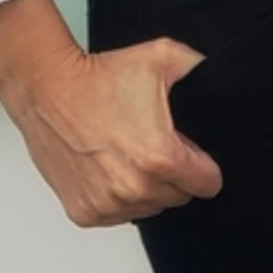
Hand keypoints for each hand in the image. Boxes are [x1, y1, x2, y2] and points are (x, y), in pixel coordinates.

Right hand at [0, 0, 222, 225]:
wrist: (47, 87)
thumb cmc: (98, 76)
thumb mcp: (162, 58)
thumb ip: (200, 69)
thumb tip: (225, 76)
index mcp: (160, 158)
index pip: (209, 184)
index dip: (203, 164)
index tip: (190, 151)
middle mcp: (134, 188)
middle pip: (179, 196)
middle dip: (174, 173)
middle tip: (152, 142)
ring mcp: (107, 204)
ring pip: (149, 208)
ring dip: (146, 186)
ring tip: (128, 151)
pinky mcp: (85, 212)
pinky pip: (119, 214)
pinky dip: (118, 196)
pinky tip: (108, 165)